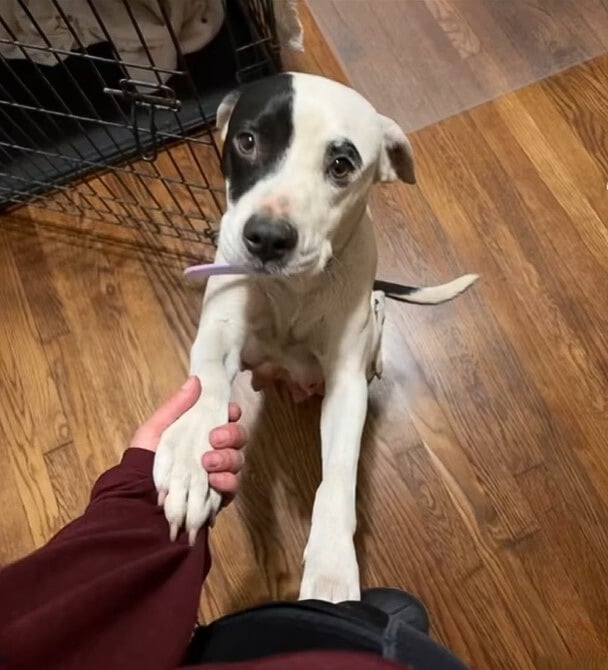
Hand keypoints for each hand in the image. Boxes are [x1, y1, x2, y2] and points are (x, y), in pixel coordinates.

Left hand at [129, 377, 245, 502]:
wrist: (136, 503)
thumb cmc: (142, 463)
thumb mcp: (154, 430)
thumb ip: (176, 406)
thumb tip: (196, 380)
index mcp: (198, 435)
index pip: (226, 419)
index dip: (232, 413)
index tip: (229, 411)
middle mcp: (211, 453)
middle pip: (238, 438)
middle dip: (232, 434)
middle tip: (214, 438)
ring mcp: (216, 476)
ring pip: (238, 460)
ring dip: (228, 458)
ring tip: (208, 463)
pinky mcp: (217, 498)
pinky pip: (233, 486)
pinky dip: (227, 481)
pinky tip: (214, 480)